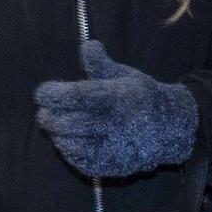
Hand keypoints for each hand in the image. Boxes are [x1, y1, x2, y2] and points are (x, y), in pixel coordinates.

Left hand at [35, 39, 198, 178]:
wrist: (171, 129)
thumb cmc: (140, 97)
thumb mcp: (126, 75)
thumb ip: (101, 64)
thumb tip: (86, 45)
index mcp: (119, 98)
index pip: (80, 96)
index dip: (56, 94)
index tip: (40, 93)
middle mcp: (118, 125)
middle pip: (72, 123)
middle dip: (50, 117)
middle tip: (42, 111)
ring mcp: (116, 148)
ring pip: (74, 145)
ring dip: (57, 135)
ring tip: (52, 124)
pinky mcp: (114, 165)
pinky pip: (83, 162)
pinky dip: (68, 151)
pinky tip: (64, 141)